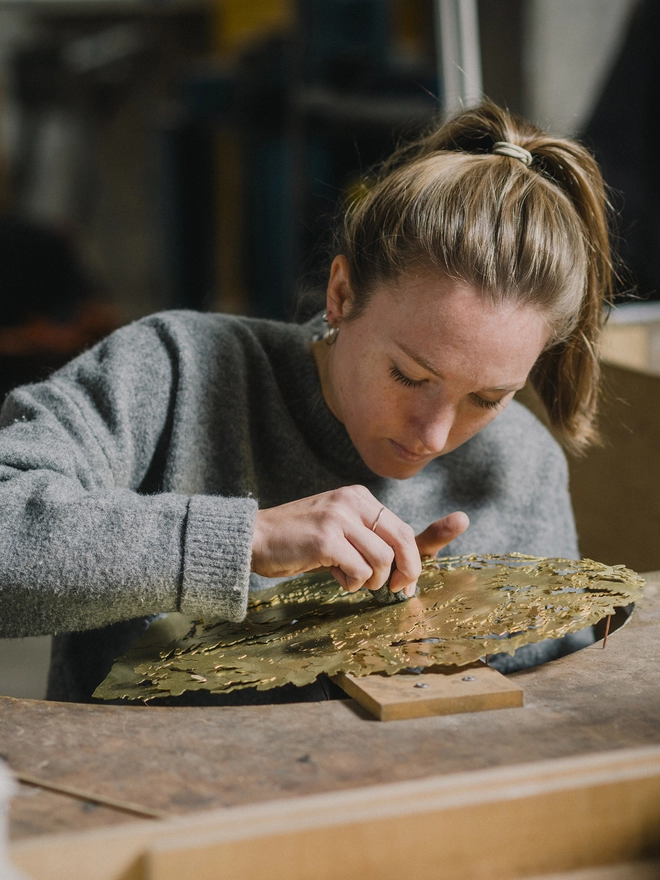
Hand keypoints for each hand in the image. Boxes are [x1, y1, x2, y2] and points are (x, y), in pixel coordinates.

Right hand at [251, 485, 468, 596]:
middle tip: (398, 589)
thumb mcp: (338, 528)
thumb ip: (367, 539)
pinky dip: (352, 583)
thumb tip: (404, 570)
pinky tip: (335, 577)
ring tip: (351, 580)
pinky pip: (360, 571)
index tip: (411, 579)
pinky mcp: (326, 540)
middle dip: (407, 570)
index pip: (402, 526)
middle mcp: (351, 502)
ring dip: (372, 580)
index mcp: (358, 497)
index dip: (416, 555)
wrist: (254, 537)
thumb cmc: (297, 540)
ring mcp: (339, 519)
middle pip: (402, 540)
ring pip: (382, 559)